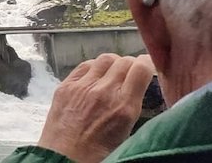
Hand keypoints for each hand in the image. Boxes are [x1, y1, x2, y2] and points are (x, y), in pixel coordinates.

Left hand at [37, 54, 154, 162]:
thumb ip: (132, 107)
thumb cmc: (97, 156)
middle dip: (131, 64)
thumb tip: (137, 89)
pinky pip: (84, 65)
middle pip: (124, 61)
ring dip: (113, 64)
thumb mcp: (125, 133)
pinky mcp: (65, 86)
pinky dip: (94, 67)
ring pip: (105, 59)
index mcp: (123, 107)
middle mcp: (104, 91)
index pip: (141, 68)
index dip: (147, 64)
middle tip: (131, 73)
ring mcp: (82, 87)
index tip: (147, 66)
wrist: (63, 162)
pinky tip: (94, 76)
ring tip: (113, 73)